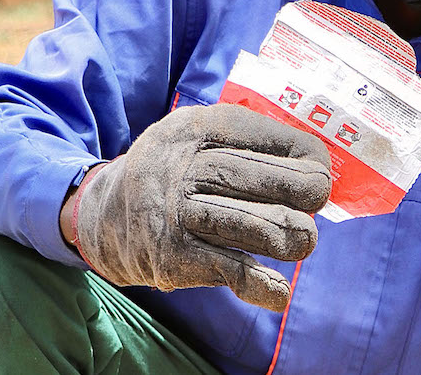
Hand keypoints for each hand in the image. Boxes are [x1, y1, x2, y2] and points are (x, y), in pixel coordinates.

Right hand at [70, 103, 330, 309]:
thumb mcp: (199, 133)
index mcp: (197, 128)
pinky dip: (261, 285)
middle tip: (317, 202)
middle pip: (258, 179)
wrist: (100, 215)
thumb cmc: (173, 170)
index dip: (304, 155)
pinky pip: (229, 270)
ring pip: (250, 225)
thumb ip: (249, 140)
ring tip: (303, 241)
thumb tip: (316, 166)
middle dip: (302, 192)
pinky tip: (281, 293)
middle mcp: (182, 167)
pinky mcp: (172, 259)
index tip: (320, 171)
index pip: (263, 136)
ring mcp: (175, 215)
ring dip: (289, 236)